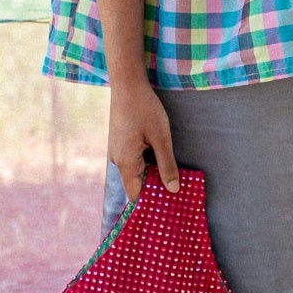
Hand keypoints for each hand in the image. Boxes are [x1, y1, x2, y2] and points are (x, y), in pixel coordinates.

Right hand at [107, 77, 180, 202]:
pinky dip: (145, 164)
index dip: (150, 203)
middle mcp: (117, 160)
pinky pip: (132, 161)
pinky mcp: (120, 142)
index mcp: (125, 163)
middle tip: (176, 194)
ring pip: (135, 171)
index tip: (167, 208)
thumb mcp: (161, 138)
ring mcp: (117, 151)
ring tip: (171, 179)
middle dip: (154, 189)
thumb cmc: (145, 109)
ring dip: (151, 175)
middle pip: (135, 184)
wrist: (127, 85)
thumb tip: (173, 190)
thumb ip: (167, 165)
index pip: (135, 194)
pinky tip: (159, 161)